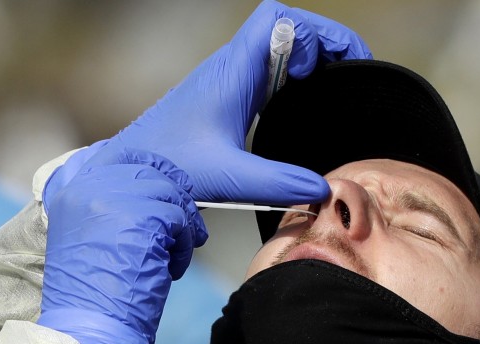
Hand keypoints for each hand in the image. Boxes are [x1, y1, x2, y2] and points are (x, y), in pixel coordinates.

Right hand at [37, 146, 206, 343]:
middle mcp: (86, 187)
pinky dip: (184, 246)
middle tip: (180, 231)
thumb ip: (107, 209)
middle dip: (171, 200)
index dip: (143, 169)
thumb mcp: (86, 242)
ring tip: (172, 257)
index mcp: (68, 191)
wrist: (88, 333)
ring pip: (168, 194)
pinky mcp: (141, 217)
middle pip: (147, 171)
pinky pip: (179, 219)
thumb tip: (146, 194)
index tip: (160, 191)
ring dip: (180, 227)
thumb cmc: (91, 300)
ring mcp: (113, 199)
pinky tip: (173, 270)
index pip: (111, 155)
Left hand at [44, 0, 371, 208]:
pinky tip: (302, 108)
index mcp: (233, 71)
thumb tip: (321, 189)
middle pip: (285, 29)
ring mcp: (227, 82)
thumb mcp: (230, 179)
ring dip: (308, 61)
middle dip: (323, 44)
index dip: (312, 32)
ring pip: (276, 49)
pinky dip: (292, 80)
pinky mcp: (225, 100)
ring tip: (335, 89)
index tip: (331, 67)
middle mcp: (231, 68)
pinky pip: (267, 73)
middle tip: (351, 76)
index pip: (277, 18)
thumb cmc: (170, 167)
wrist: (129, 173)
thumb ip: (278, 184)